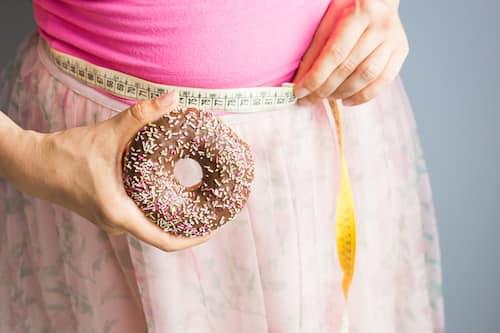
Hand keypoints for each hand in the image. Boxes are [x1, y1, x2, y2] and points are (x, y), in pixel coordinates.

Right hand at [4, 91, 212, 251]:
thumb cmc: (66, 153)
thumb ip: (141, 115)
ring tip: (199, 201)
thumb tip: (174, 98)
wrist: (33, 164)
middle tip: (213, 210)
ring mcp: (112, 220)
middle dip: (190, 226)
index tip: (214, 229)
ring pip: (151, 227)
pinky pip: (141, 219)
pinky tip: (173, 193)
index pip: (165, 241)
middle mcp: (118, 223)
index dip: (193, 238)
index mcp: (120, 214)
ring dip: (175, 218)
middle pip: (162, 236)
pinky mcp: (109, 212)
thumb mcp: (108, 133)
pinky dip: (160, 211)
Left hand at [292, 0, 408, 105]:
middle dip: (325, 88)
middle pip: (349, 67)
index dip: (316, 76)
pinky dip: (363, 96)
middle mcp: (381, 24)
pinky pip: (383, 81)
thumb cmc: (347, 11)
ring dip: (342, 93)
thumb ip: (316, 49)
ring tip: (326, 98)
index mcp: (360, 11)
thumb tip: (301, 81)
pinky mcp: (401, 51)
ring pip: (366, 76)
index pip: (334, 52)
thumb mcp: (328, 20)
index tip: (300, 92)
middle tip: (308, 100)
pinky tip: (346, 101)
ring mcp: (394, 39)